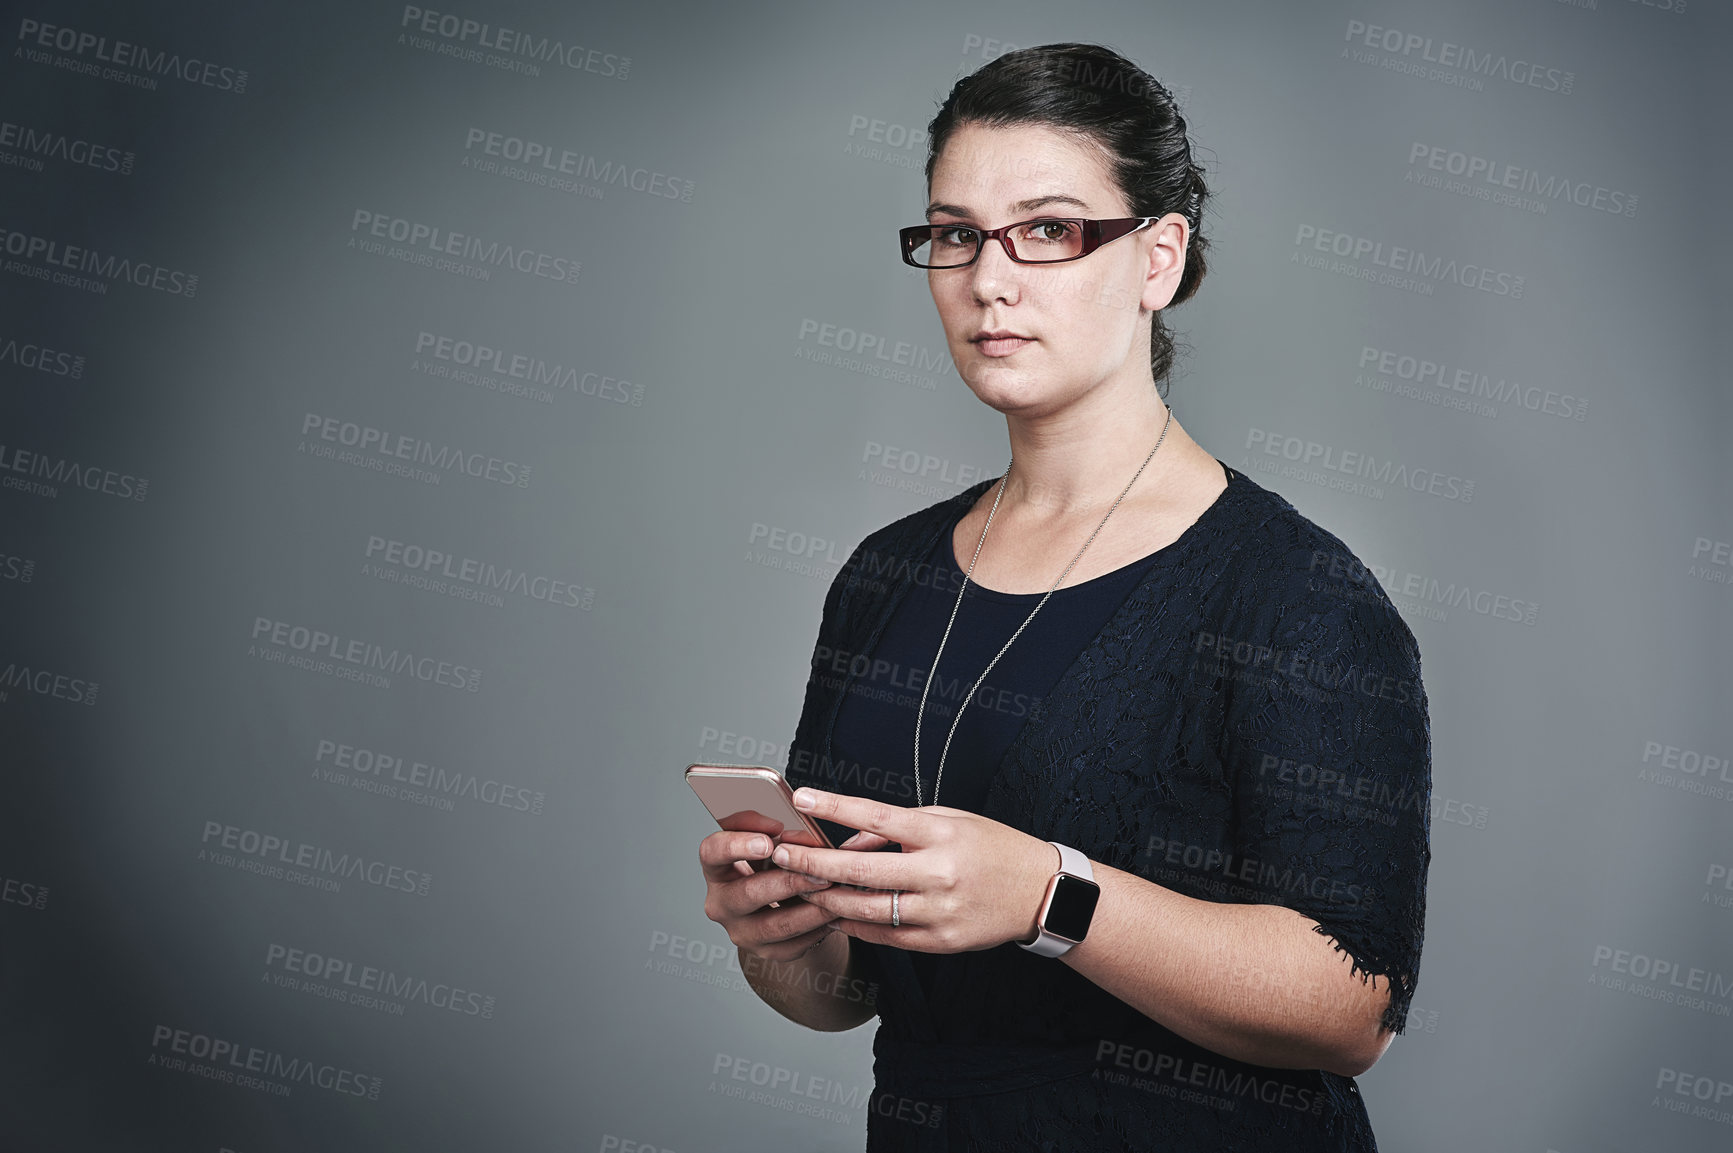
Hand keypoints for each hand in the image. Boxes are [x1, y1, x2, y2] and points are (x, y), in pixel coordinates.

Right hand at [699, 827, 839, 962]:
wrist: (781, 904)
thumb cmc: (771, 864)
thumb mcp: (767, 841)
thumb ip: (772, 828)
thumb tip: (789, 830)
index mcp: (716, 868)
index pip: (712, 853)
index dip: (737, 846)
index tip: (768, 842)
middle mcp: (721, 903)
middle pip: (748, 893)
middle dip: (787, 881)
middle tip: (817, 869)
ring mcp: (742, 932)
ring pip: (777, 924)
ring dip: (811, 906)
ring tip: (835, 890)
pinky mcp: (767, 951)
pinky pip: (795, 943)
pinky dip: (819, 926)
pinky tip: (836, 911)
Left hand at [773, 787, 1057, 952]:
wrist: (1041, 893)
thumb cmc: (992, 848)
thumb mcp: (951, 820)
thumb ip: (899, 828)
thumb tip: (851, 836)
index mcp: (941, 835)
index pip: (877, 817)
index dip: (835, 807)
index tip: (801, 797)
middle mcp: (938, 874)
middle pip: (860, 870)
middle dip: (813, 862)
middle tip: (779, 854)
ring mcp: (938, 912)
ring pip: (865, 909)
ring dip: (826, 898)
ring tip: (799, 886)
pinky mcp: (939, 942)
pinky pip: (884, 936)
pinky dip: (854, 924)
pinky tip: (833, 914)